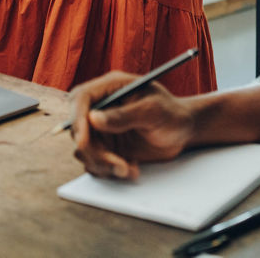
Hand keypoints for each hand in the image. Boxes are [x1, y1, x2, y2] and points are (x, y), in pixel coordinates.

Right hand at [68, 71, 195, 179]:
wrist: (183, 131)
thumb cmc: (172, 113)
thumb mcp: (153, 111)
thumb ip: (124, 115)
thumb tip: (93, 118)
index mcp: (110, 88)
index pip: (80, 98)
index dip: (77, 119)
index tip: (84, 142)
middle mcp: (101, 107)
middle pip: (78, 128)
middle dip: (94, 151)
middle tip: (118, 165)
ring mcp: (102, 128)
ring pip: (84, 149)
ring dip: (102, 164)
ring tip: (129, 169)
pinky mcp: (107, 147)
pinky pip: (94, 162)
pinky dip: (109, 171)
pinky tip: (131, 168)